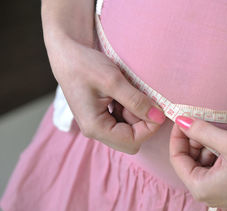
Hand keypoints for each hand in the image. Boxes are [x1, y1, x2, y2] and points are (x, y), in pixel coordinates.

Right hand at [44, 33, 165, 153]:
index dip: (149, 127)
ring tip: (129, 92)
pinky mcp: (101, 116)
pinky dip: (130, 110)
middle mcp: (95, 131)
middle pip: (131, 140)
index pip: (132, 140)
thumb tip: (159, 117)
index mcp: (95, 127)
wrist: (67, 52)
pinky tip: (124, 94)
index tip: (158, 109)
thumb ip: (137, 101)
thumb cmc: (85, 65)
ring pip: (128, 131)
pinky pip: (122, 121)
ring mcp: (97, 125)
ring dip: (136, 114)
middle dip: (142, 122)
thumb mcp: (114, 81)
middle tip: (140, 99)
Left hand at [169, 116, 226, 208]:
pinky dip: (215, 156)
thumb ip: (201, 131)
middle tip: (205, 124)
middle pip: (188, 162)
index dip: (178, 136)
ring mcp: (217, 195)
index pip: (177, 159)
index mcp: (201, 189)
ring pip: (200, 165)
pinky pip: (212, 170)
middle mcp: (206, 196)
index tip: (183, 118)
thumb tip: (180, 120)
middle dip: (194, 142)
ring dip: (206, 147)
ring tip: (223, 138)